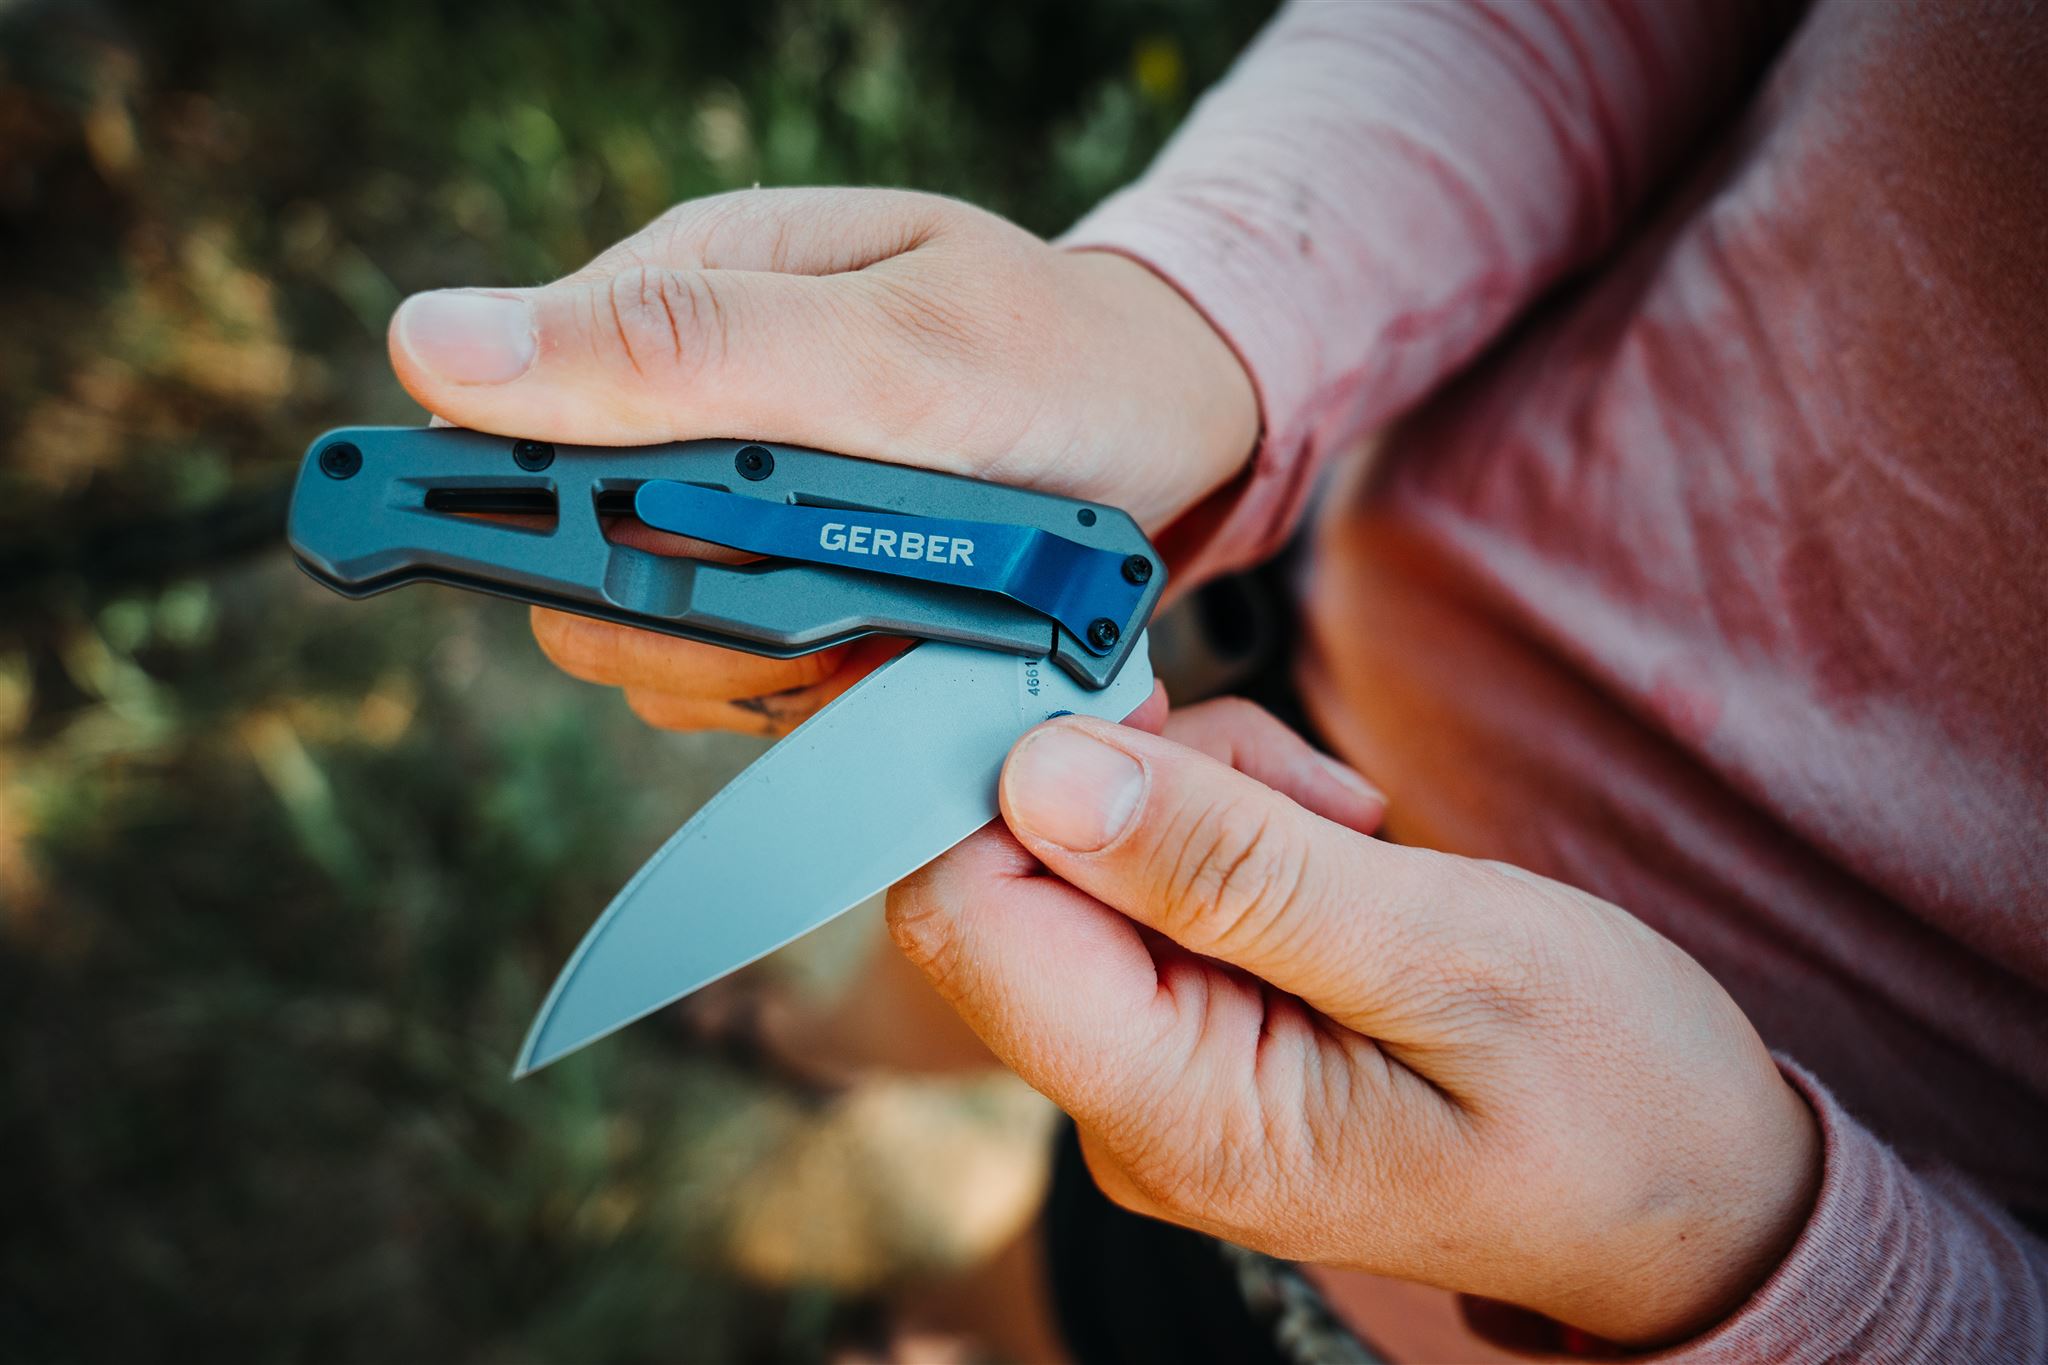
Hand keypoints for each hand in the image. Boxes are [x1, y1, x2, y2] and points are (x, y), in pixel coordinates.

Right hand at [387, 187, 1257, 733]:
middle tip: (843, 589)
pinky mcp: (785, 607)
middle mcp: (684, 420)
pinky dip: (830, 697)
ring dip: (783, 669)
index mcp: (684, 303)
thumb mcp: (897, 342)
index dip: (539, 524)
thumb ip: (688, 350)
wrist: (1173, 432)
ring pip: (665, 664)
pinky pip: (751, 700)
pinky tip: (907, 645)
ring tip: (903, 607)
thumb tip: (433, 347)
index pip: (515, 434)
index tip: (659, 576)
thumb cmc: (1059, 357)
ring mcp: (731, 524)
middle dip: (712, 618)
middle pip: (583, 582)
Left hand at [887, 699, 1821, 1347]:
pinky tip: (1334, 853)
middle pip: (1015, 869)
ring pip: (1082, 856)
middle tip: (1306, 790)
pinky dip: (1227, 829)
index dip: (1008, 774)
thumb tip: (1039, 769)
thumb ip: (1233, 866)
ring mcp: (1151, 1070)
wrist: (1692, 1197)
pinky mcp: (1186, 1030)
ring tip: (1350, 831)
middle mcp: (1126, 1104)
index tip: (1131, 695)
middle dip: (1145, 777)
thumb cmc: (1611, 1100)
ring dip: (1203, 794)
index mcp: (1173, 1111)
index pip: (965, 912)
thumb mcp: (1448, 956)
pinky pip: (1144, 886)